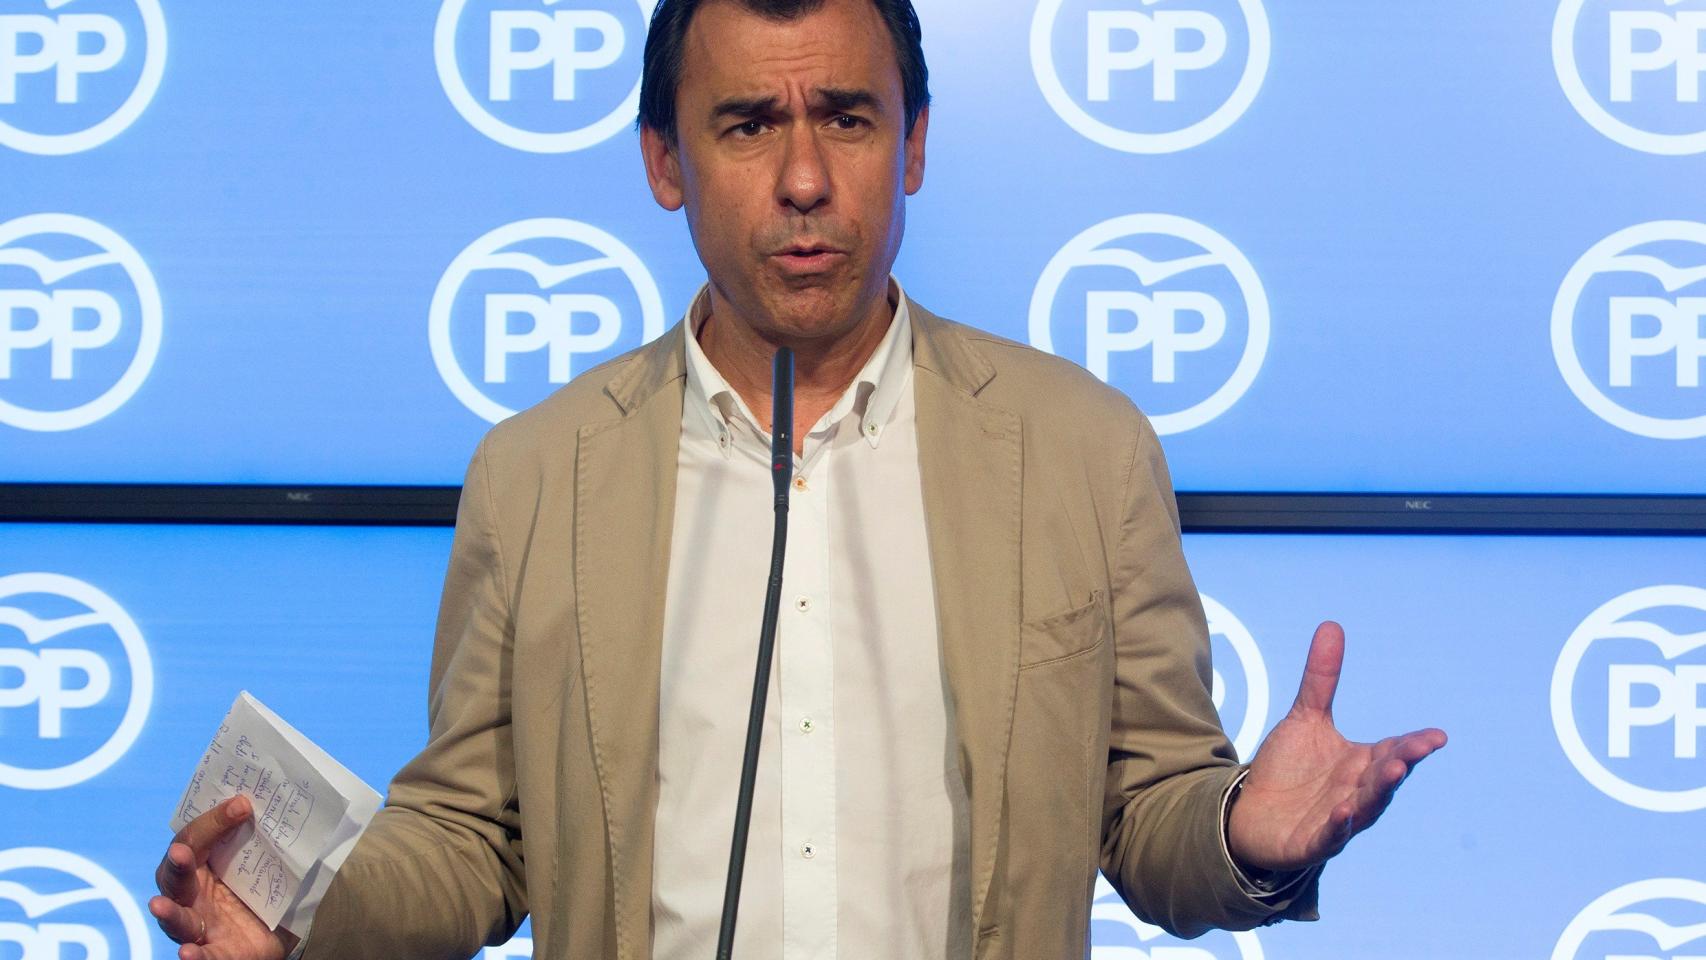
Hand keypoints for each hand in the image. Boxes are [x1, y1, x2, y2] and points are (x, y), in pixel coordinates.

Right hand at [151, 795, 298, 959]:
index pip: (194, 839)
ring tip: (158, 905)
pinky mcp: (217, 952)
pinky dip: (195, 956)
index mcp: (200, 866)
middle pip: (175, 878)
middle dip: (177, 864)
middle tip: (182, 852)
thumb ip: (264, 837)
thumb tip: (276, 804)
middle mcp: (193, 895)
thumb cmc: (262, 887)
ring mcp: (201, 926)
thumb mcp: (264, 860)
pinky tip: (187, 953)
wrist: (281, 930)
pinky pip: (203, 956)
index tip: (242, 804)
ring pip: (177, 920)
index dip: (213, 822)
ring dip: (169, 912)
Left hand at [1226, 621, 1446, 873]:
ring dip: (1378, 793)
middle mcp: (1357, 792)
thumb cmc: (1288, 769)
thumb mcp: (1304, 718)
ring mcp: (1337, 819)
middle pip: (1384, 778)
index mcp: (1361, 764)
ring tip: (1392, 772)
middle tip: (1413, 751)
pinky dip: (1338, 825)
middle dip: (1399, 764)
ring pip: (1365, 808)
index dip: (1414, 745)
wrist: (1250, 812)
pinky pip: (1330, 836)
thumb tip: (1331, 624)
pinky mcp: (1312, 841)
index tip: (1437, 736)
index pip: (1394, 751)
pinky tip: (1343, 812)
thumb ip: (1321, 679)